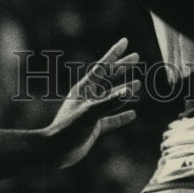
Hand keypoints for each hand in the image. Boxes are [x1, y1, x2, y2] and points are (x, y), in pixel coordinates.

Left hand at [41, 37, 139, 169]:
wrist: (55, 152)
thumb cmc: (68, 129)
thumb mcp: (89, 114)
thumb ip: (109, 103)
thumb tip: (129, 90)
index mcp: (84, 89)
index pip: (103, 67)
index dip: (114, 53)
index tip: (125, 41)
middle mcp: (89, 97)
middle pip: (109, 78)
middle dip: (123, 67)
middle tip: (137, 57)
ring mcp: (92, 112)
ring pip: (112, 97)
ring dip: (125, 90)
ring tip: (138, 83)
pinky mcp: (94, 126)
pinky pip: (112, 118)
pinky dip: (122, 115)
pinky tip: (132, 114)